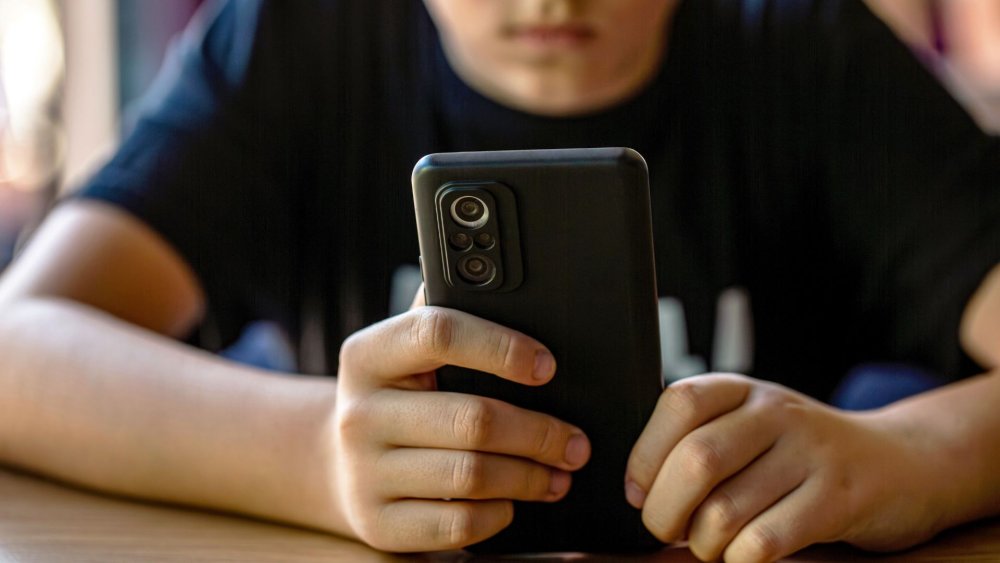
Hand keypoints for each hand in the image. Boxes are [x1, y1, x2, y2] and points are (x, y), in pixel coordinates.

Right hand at [332, 306, 590, 551]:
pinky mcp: (378, 524)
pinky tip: (512, 502)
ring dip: (530, 477)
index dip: (502, 347)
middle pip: (473, 420)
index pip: (439, 333)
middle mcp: (359, 413)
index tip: (547, 366)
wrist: (335, 463)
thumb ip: (446, 318)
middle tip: (576, 442)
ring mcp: (364, 473)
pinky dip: (499, 514)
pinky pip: (458, 523)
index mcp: (368, 355)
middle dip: (540, 433)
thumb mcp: (402, 354)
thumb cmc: (395, 398)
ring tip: (559, 474)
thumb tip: (516, 290)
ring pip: (472, 476)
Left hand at [625, 373, 945, 561]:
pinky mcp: (838, 500)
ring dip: (702, 543)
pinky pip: (765, 541)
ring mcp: (810, 454)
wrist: (903, 462)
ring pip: (725, 510)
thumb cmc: (803, 452)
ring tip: (710, 544)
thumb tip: (637, 487)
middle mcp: (776, 412)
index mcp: (743, 390)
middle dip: (664, 511)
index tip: (638, 491)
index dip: (646, 454)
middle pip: (696, 461)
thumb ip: (702, 438)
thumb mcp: (753, 425)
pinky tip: (743, 556)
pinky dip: (739, 559)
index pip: (679, 403)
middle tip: (667, 529)